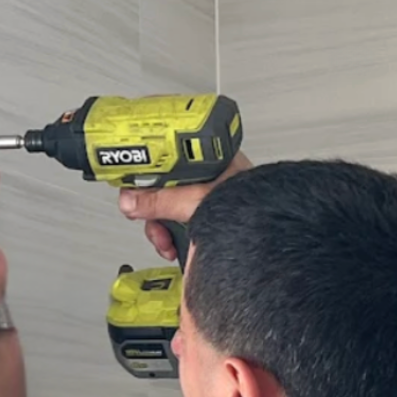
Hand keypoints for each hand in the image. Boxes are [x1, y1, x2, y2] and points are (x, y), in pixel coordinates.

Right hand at [118, 150, 252, 261]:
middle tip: (143, 215)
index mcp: (207, 156)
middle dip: (151, 206)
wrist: (267, 238)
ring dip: (159, 227)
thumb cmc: (250, 210)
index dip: (145, 162)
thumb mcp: (195, 202)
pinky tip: (171, 246)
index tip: (128, 175)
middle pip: (162, 183)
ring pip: (167, 206)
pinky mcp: (203, 218)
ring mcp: (204, 196)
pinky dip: (169, 236)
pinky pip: (177, 222)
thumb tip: (129, 201)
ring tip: (163, 241)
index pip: (166, 149)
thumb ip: (160, 202)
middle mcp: (205, 173)